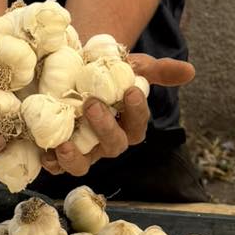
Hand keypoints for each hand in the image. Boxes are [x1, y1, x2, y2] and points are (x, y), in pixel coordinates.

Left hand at [39, 53, 194, 177]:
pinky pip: (57, 167)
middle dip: (104, 128)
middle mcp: (106, 142)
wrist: (69, 74)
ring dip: (75, 158)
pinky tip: (45, 153)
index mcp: (127, 125)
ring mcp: (83, 150)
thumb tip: (189, 71)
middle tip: (92, 104)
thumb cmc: (103, 73)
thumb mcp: (130, 67)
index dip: (137, 112)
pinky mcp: (58, 152)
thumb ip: (158, 70)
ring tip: (64, 144)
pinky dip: (52, 163)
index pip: (138, 125)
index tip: (131, 91)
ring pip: (84, 165)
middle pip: (113, 145)